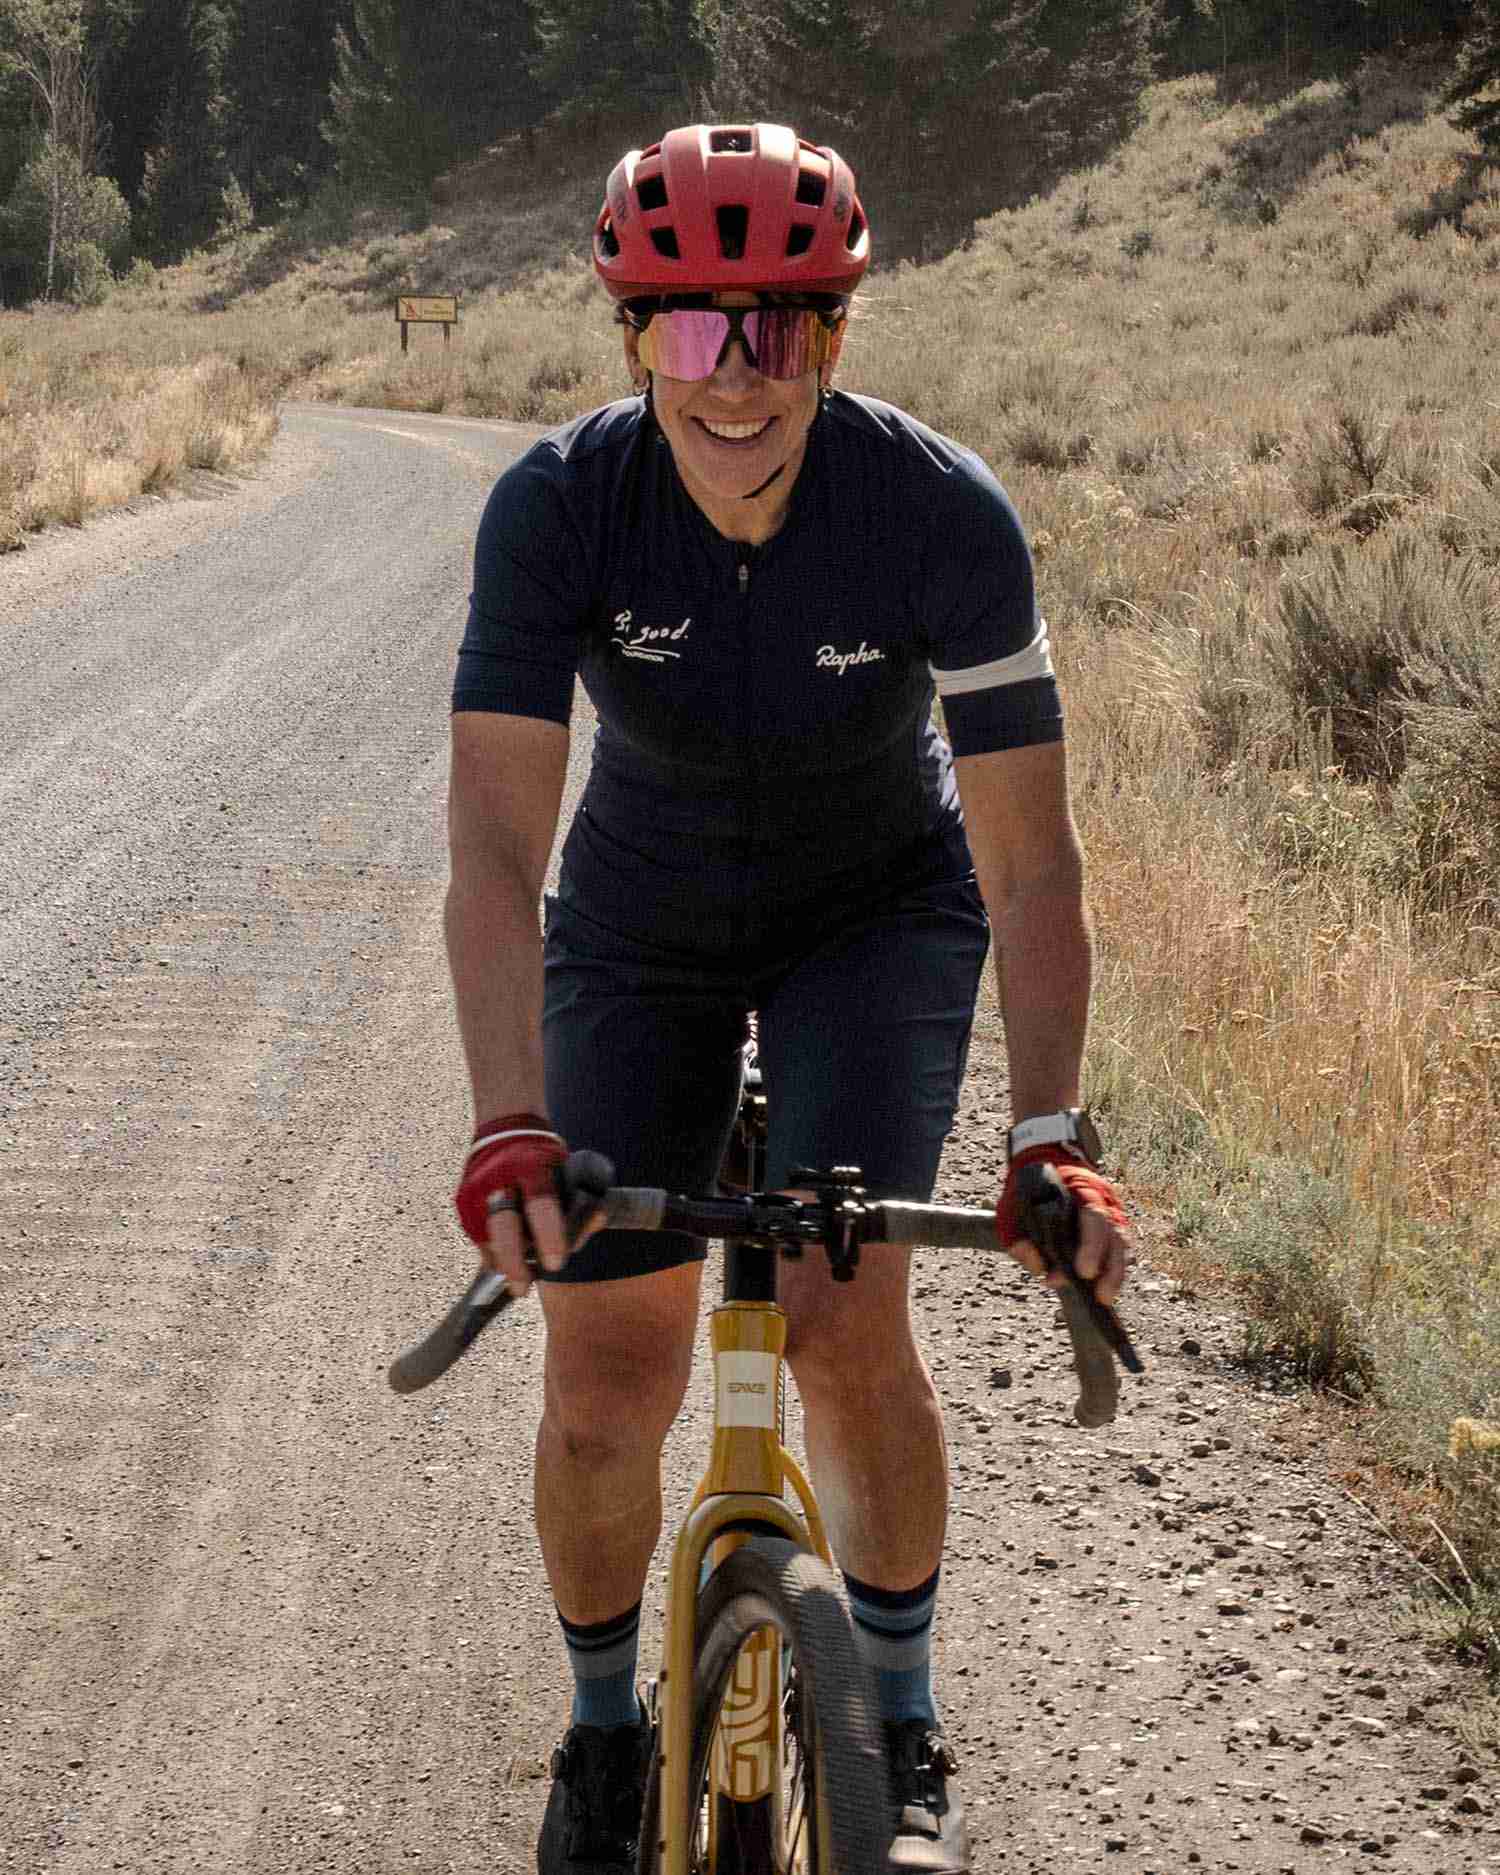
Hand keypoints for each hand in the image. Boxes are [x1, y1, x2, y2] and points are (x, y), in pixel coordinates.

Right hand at [454, 1112, 568, 1294]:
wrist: (506, 1130)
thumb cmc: (544, 1159)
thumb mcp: (566, 1171)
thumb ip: (580, 1202)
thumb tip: (596, 1221)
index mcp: (532, 1166)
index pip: (541, 1203)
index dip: (548, 1235)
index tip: (554, 1264)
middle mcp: (499, 1177)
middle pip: (503, 1226)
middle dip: (513, 1262)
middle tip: (523, 1288)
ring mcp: (476, 1188)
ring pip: (486, 1237)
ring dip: (502, 1261)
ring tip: (519, 1278)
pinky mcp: (462, 1200)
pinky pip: (477, 1236)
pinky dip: (492, 1250)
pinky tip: (505, 1259)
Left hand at [996, 1145, 1130, 1306]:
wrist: (1045, 1165)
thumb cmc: (1028, 1192)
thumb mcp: (1012, 1209)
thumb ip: (1018, 1237)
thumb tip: (1037, 1267)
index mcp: (1079, 1188)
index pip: (1093, 1215)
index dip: (1091, 1245)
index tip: (1083, 1272)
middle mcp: (1102, 1199)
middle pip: (1114, 1234)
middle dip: (1109, 1268)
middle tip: (1100, 1296)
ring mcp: (1111, 1211)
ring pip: (1121, 1244)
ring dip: (1116, 1274)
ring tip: (1105, 1299)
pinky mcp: (1112, 1226)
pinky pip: (1120, 1248)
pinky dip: (1115, 1269)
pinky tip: (1107, 1288)